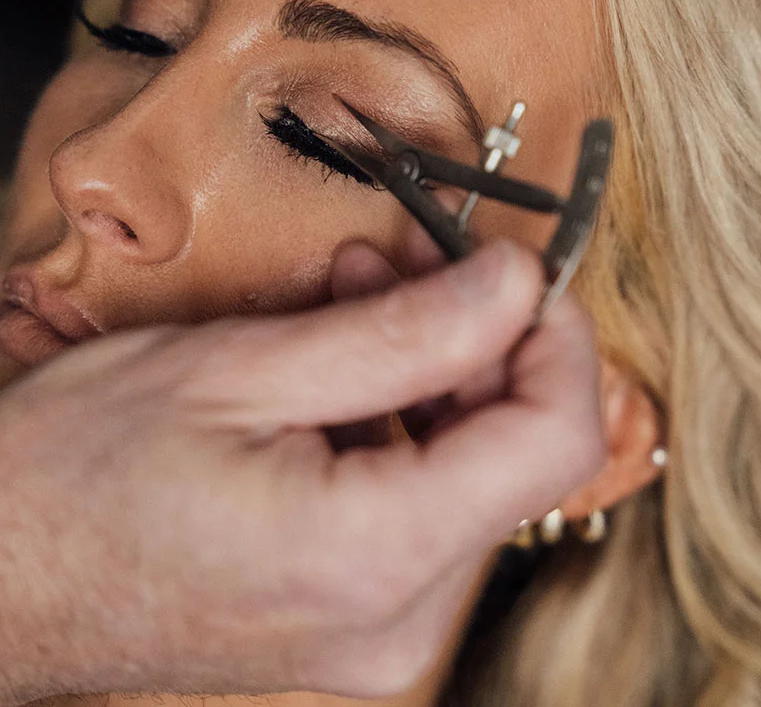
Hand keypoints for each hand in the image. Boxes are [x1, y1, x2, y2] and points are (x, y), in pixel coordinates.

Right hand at [0, 241, 603, 704]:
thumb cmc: (81, 470)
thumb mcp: (243, 368)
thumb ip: (401, 329)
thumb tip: (515, 284)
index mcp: (374, 554)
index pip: (553, 441)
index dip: (557, 339)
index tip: (518, 271)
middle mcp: (396, 617)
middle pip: (512, 453)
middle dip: (477, 341)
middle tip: (416, 257)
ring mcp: (377, 626)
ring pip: (466, 470)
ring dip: (429, 369)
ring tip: (361, 292)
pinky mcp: (352, 612)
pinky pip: (417, 500)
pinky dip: (396, 417)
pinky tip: (342, 357)